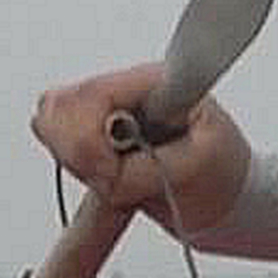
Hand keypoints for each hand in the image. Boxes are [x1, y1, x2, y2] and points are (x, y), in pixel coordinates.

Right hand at [32, 63, 250, 235]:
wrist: (228, 194)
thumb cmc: (222, 174)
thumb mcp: (194, 171)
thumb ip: (143, 168)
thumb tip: (105, 171)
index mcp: (156, 83)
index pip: (92, 94)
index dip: (88, 138)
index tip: (111, 173)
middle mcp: (126, 88)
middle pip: (59, 104)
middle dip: (77, 151)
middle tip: (112, 177)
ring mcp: (106, 108)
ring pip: (49, 122)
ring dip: (75, 161)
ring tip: (116, 177)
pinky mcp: (93, 130)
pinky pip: (55, 142)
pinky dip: (73, 166)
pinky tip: (106, 176)